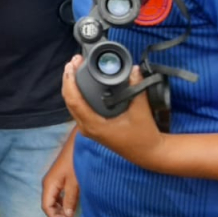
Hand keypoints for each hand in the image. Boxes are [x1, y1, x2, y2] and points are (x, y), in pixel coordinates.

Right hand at [42, 132, 78, 216]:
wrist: (78, 145)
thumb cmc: (75, 162)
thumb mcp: (74, 183)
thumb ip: (70, 200)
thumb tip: (66, 215)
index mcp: (49, 185)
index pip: (46, 206)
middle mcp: (48, 183)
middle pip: (48, 204)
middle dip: (56, 214)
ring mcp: (53, 180)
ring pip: (52, 199)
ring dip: (59, 209)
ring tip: (70, 215)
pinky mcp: (59, 177)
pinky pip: (57, 193)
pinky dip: (62, 201)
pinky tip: (71, 204)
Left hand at [61, 55, 165, 170]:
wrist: (149, 154)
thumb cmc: (144, 137)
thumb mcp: (141, 111)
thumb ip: (137, 89)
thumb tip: (135, 70)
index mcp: (95, 125)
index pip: (73, 100)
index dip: (70, 80)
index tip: (72, 65)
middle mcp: (88, 128)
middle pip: (69, 101)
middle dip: (68, 79)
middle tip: (73, 62)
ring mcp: (89, 129)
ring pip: (72, 105)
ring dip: (71, 86)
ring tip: (74, 69)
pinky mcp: (93, 128)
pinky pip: (78, 109)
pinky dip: (77, 94)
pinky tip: (80, 84)